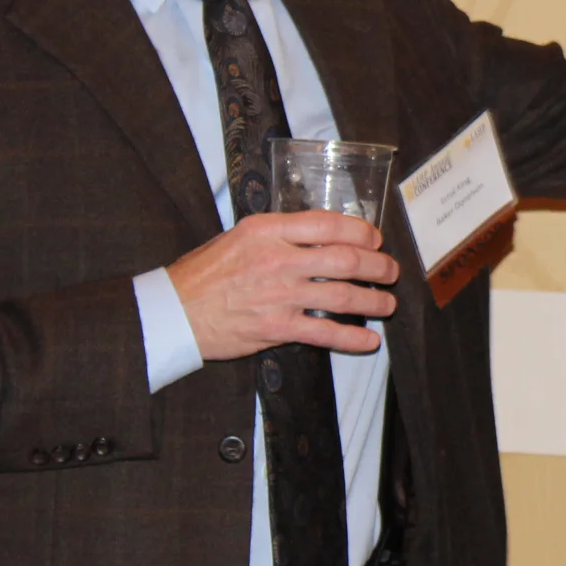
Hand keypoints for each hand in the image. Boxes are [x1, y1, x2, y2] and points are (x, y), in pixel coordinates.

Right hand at [166, 211, 398, 359]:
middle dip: (377, 265)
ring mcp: (280, 295)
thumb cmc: (206, 272)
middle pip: (345, 258)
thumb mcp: (241, 236)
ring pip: (342, 296)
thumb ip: (280, 234)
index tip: (374, 238)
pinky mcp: (277, 328)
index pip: (328, 224)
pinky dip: (352, 338)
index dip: (361, 231)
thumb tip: (322, 234)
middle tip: (390, 271)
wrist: (175, 310)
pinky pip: (324, 332)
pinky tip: (368, 341)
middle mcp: (278, 258)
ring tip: (387, 304)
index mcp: (268, 230)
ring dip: (373, 301)